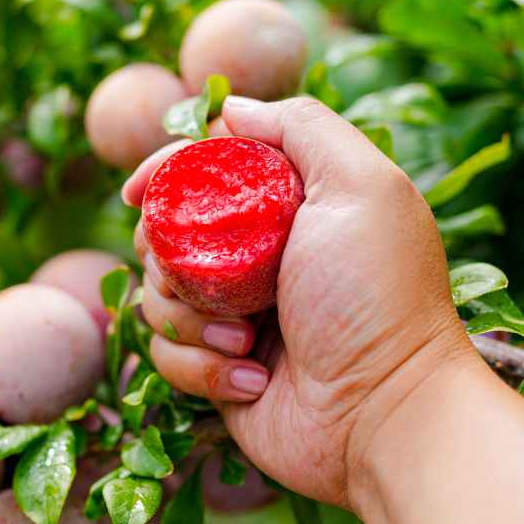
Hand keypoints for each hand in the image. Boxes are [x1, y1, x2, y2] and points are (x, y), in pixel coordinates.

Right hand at [123, 95, 479, 507]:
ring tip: (245, 338)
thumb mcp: (359, 185)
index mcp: (293, 207)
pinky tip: (254, 379)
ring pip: (158, 296)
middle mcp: (263, 258)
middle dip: (168, 252)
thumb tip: (232, 108)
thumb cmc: (376, 297)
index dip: (165, 173)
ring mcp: (240, 316)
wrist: (386, 415)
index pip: (206, 170)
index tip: (137, 190)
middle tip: (193, 271)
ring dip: (191, 317)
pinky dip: (202, 366)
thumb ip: (302, 126)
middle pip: (167, 232)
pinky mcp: (223, 371)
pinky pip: (168, 355)